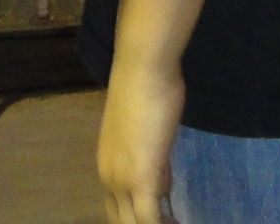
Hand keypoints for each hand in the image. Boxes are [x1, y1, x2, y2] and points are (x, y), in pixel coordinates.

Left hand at [97, 61, 185, 223]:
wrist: (142, 70)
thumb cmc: (147, 91)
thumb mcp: (148, 137)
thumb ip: (153, 162)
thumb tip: (161, 182)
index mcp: (107, 168)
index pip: (118, 211)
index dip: (140, 219)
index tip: (166, 216)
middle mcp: (109, 179)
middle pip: (121, 222)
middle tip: (172, 222)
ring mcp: (121, 181)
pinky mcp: (140, 180)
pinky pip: (150, 221)